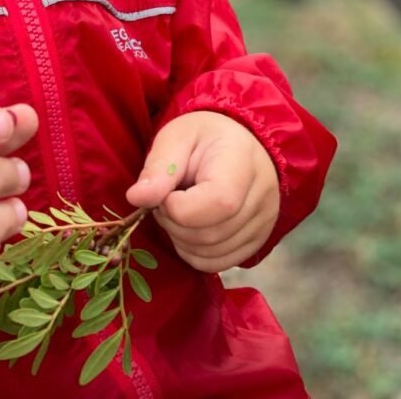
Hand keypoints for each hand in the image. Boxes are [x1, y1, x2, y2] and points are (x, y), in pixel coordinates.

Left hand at [125, 111, 279, 271]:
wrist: (237, 143)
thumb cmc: (204, 137)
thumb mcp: (177, 137)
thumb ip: (158, 168)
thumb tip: (135, 198)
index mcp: (243, 163)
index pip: (218, 203)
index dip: (179, 208)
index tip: (166, 193)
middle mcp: (263, 197)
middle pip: (211, 234)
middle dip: (175, 223)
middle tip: (166, 200)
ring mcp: (265, 222)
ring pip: (212, 253)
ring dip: (182, 238)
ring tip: (180, 210)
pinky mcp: (259, 240)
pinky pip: (220, 263)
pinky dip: (195, 253)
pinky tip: (190, 228)